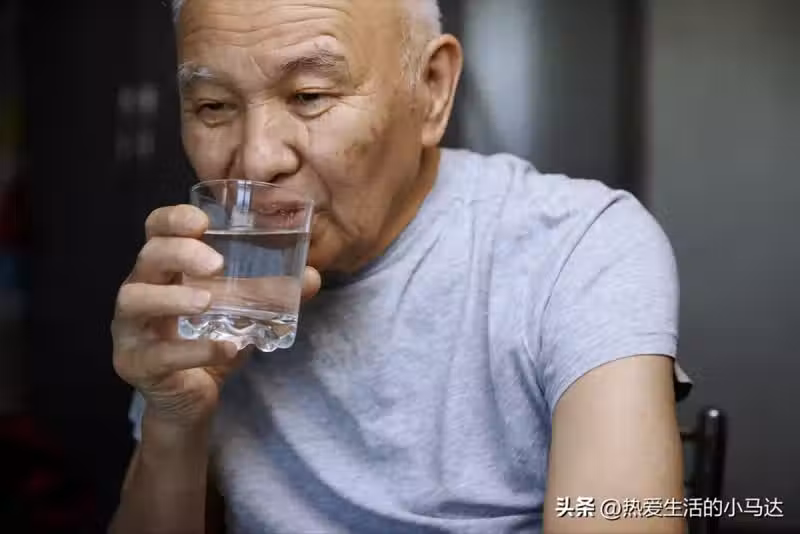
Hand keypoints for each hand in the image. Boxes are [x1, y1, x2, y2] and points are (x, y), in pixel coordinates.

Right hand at [112, 204, 321, 427]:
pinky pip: (159, 354)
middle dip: (180, 253)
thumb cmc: (209, 342)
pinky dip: (194, 350)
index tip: (203, 221)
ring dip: (173, 297)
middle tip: (217, 263)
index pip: (156, 230)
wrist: (192, 399)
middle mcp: (140, 291)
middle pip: (147, 257)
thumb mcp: (242, 313)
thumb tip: (311, 276)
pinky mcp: (136, 364)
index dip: (173, 219)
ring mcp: (131, 329)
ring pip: (134, 300)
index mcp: (164, 271)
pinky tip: (226, 348)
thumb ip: (271, 293)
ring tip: (207, 302)